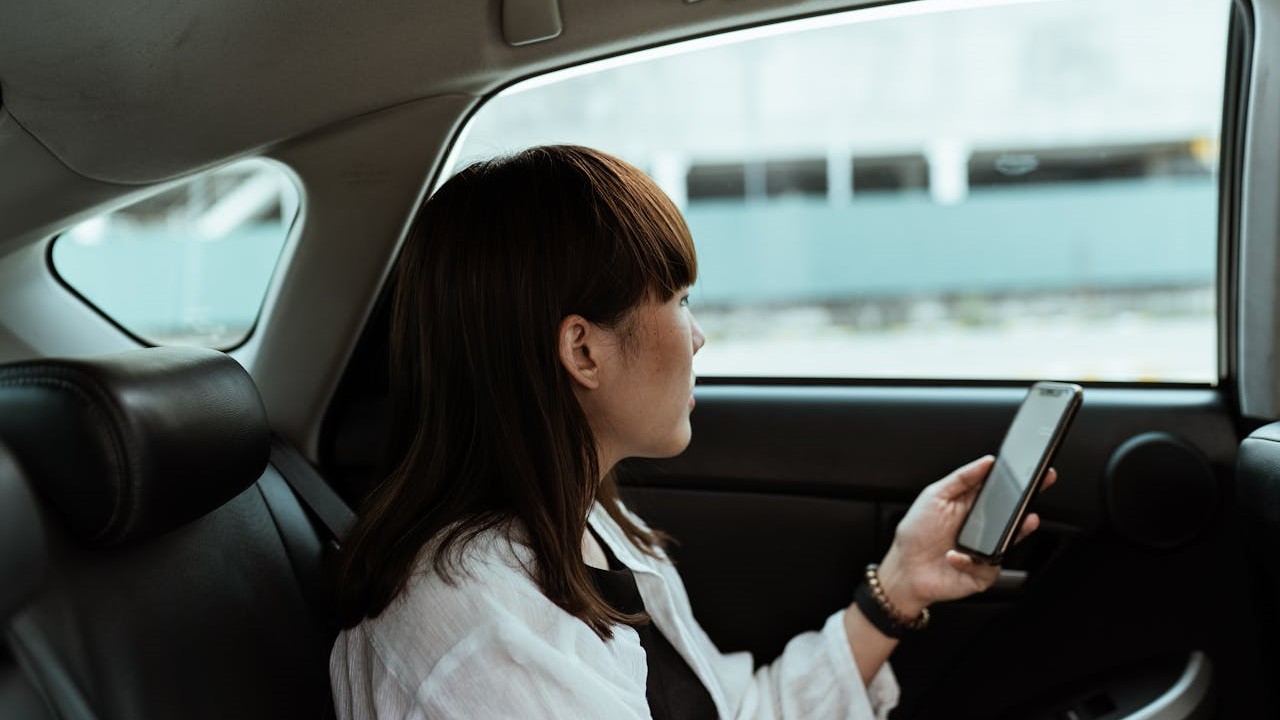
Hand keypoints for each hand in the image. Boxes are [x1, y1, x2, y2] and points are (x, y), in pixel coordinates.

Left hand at [874, 456, 1055, 616]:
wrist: (905, 570)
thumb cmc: (916, 534)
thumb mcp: (934, 496)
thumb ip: (961, 478)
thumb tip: (987, 462)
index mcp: (973, 506)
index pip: (1001, 491)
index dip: (1019, 481)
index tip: (1033, 470)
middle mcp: (984, 528)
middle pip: (1013, 514)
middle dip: (1028, 501)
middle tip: (1036, 489)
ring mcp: (987, 550)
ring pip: (1010, 540)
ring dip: (1018, 531)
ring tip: (1022, 521)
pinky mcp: (984, 573)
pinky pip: (989, 565)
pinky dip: (970, 561)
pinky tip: (953, 556)